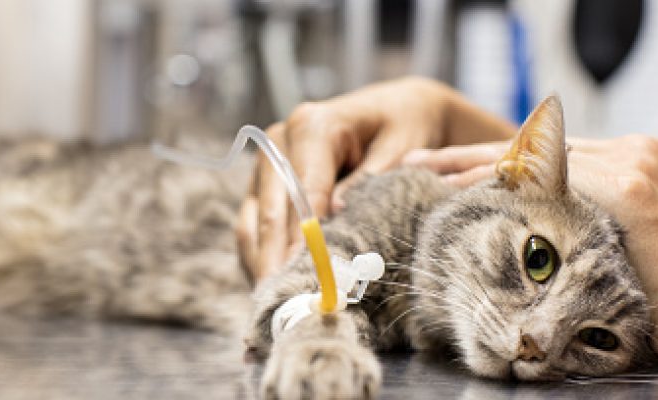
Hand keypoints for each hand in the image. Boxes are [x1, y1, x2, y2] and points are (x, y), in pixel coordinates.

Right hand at [236, 78, 514, 281]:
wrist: (393, 111)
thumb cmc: (403, 127)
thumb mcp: (403, 147)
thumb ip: (372, 179)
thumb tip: (335, 214)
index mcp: (313, 126)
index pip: (302, 189)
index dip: (302, 236)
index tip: (305, 274)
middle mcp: (279, 142)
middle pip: (270, 211)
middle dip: (276, 259)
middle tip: (284, 302)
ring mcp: (267, 166)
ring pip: (253, 223)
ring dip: (263, 265)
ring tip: (276, 305)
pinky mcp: (264, 187)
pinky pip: (253, 228)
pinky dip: (262, 259)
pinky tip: (277, 289)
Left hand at [404, 135, 657, 398]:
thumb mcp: (624, 245)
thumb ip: (585, 226)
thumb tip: (534, 237)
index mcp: (635, 163)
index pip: (549, 157)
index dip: (495, 162)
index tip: (449, 171)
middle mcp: (634, 152)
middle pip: (535, 148)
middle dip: (470, 157)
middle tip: (420, 164)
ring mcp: (635, 164)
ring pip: (535, 156)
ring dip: (474, 165)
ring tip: (427, 173)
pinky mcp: (633, 187)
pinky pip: (553, 176)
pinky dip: (505, 181)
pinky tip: (464, 187)